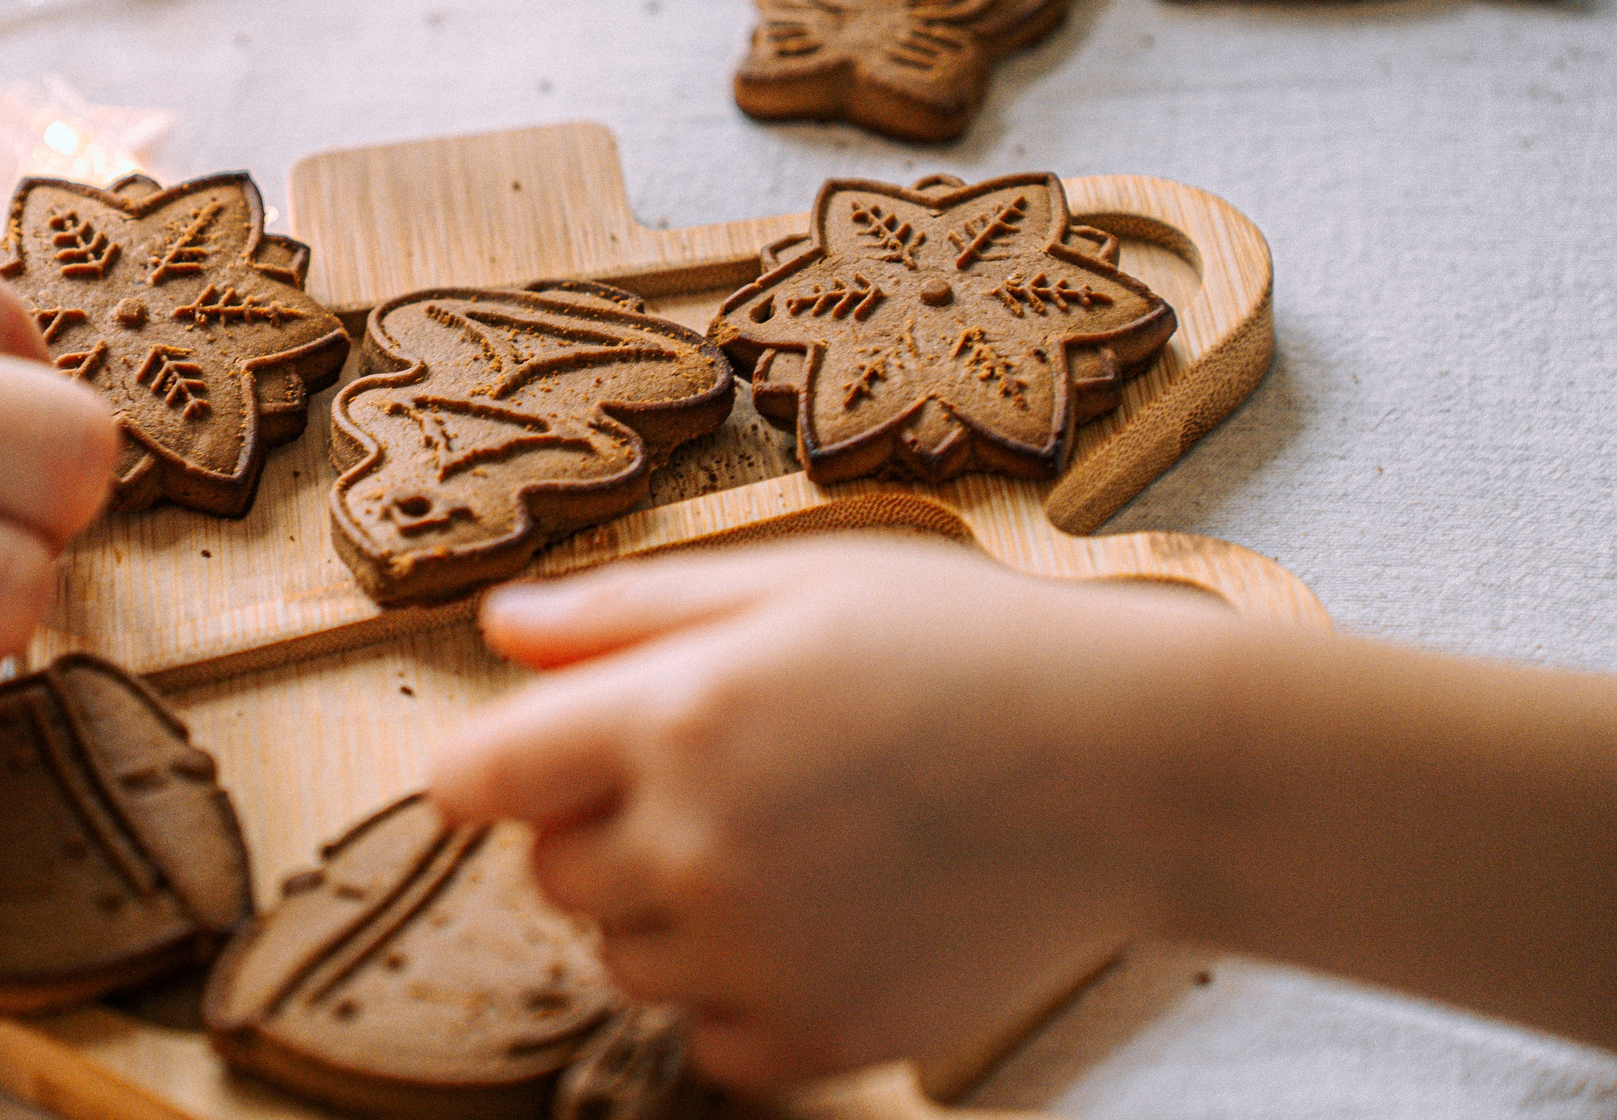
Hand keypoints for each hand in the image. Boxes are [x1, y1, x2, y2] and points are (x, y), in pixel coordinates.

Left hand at [429, 541, 1235, 1089]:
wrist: (1137, 770)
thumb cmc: (972, 649)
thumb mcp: (795, 578)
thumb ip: (629, 610)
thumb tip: (504, 627)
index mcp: (676, 716)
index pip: (480, 777)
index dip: (495, 765)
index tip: (534, 756)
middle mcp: (697, 847)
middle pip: (551, 870)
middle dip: (599, 823)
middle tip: (718, 771)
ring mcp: (758, 956)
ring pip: (623, 959)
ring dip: (670, 909)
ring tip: (790, 836)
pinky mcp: (822, 1035)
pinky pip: (708, 1037)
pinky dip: (738, 992)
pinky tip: (821, 915)